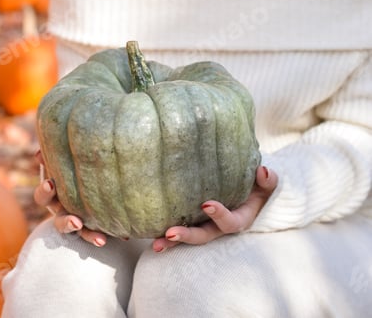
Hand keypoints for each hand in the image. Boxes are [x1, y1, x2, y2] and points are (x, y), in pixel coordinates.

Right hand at [34, 151, 107, 246]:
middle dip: (65, 220)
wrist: (94, 181)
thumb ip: (56, 155)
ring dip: (78, 230)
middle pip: (59, 220)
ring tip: (95, 236)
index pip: (44, 196)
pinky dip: (99, 236)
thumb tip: (40, 153)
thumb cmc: (75, 166)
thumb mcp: (65, 161)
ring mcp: (74, 221)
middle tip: (76, 221)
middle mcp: (61, 210)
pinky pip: (92, 235)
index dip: (45, 191)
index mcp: (54, 195)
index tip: (51, 184)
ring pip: (74, 230)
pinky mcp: (89, 228)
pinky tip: (121, 237)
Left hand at [152, 166, 277, 252]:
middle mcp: (220, 227)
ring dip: (171, 241)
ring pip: (188, 236)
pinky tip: (147, 230)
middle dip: (187, 236)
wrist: (248, 187)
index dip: (219, 215)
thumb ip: (269, 179)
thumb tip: (262, 171)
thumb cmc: (257, 184)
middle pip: (203, 235)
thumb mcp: (267, 182)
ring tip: (154, 244)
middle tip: (169, 233)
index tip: (206, 204)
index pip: (230, 222)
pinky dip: (164, 231)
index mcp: (240, 218)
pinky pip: (179, 226)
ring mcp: (205, 225)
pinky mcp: (193, 219)